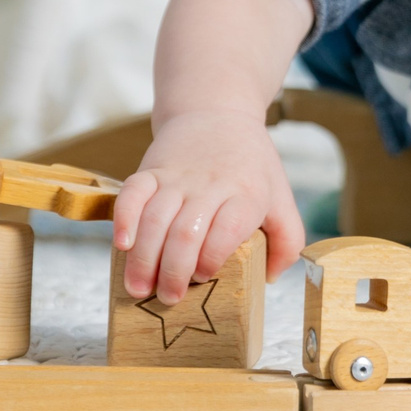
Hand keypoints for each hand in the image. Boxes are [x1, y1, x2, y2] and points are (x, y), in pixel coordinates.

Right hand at [112, 108, 304, 303]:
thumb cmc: (250, 165)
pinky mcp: (151, 169)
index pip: (227, 230)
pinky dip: (123, 219)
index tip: (203, 277)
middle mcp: (210, 185)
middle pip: (186, 232)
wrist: (216, 112)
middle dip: (173, 271)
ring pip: (155, 219)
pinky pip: (132, 193)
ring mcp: (177, 176)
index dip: (212, 258)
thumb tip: (270, 279)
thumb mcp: (281, 197)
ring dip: (144, 258)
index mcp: (245, 194)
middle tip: (169, 298)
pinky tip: (123, 244)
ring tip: (139, 287)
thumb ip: (287, 241)